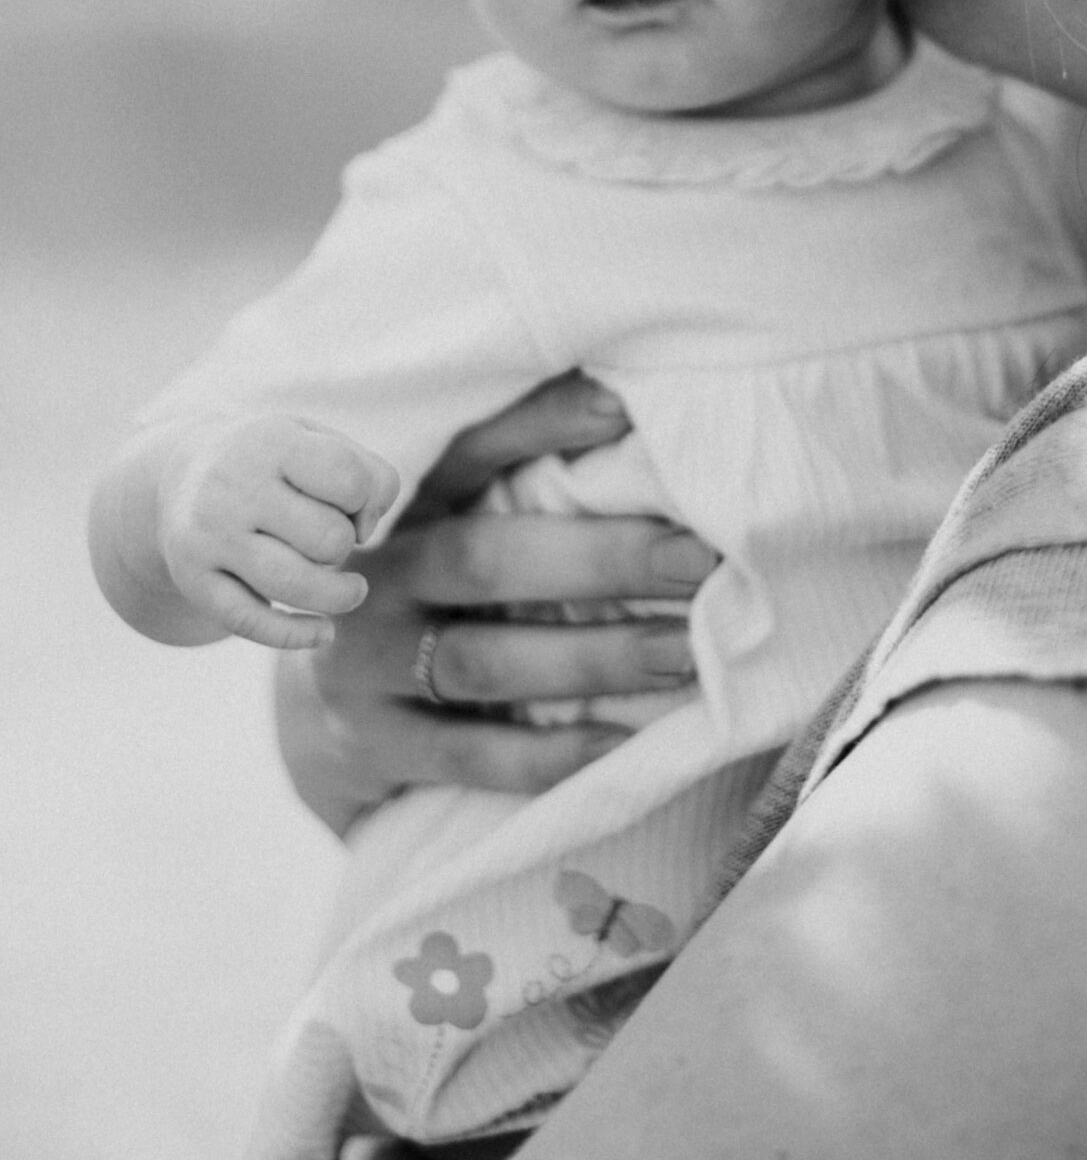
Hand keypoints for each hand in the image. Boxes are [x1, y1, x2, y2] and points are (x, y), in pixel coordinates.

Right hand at [157, 414, 400, 652]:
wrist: (179, 478)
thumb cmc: (274, 464)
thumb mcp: (320, 442)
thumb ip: (370, 474)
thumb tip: (367, 530)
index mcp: (271, 443)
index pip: (348, 478)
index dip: (367, 498)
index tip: (352, 503)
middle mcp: (233, 488)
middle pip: (329, 539)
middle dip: (346, 544)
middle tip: (330, 537)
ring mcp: (209, 537)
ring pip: (295, 585)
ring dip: (339, 596)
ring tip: (351, 590)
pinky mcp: (194, 580)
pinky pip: (251, 622)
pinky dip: (296, 636)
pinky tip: (324, 632)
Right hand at [274, 371, 717, 834]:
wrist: (317, 711)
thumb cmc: (430, 593)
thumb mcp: (451, 523)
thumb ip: (524, 484)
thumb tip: (648, 427)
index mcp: (401, 503)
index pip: (467, 450)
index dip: (540, 423)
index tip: (626, 404)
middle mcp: (375, 575)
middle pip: (484, 559)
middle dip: (600, 558)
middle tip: (697, 558)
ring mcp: (363, 663)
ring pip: (483, 660)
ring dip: (593, 657)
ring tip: (685, 653)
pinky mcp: (371, 745)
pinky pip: (470, 755)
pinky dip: (549, 752)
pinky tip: (623, 744)